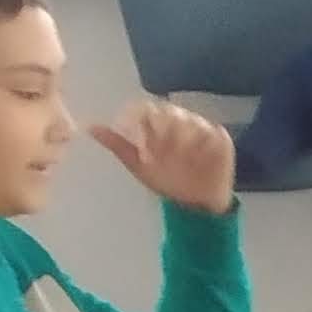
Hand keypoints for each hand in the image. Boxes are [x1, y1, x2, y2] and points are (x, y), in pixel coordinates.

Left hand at [89, 98, 234, 213]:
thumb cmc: (166, 181)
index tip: (132, 136)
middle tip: (156, 154)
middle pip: (169, 111)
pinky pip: (212, 135)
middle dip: (160, 132)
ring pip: (190, 122)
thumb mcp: (136, 165)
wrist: (194, 204)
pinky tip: (196, 161)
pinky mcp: (222, 142)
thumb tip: (89, 127)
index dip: (138, 118)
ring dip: (180, 140)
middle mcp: (181, 121)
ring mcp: (203, 130)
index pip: (147, 108)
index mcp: (159, 123)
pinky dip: (202, 147)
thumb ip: (117, 144)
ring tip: (176, 160)